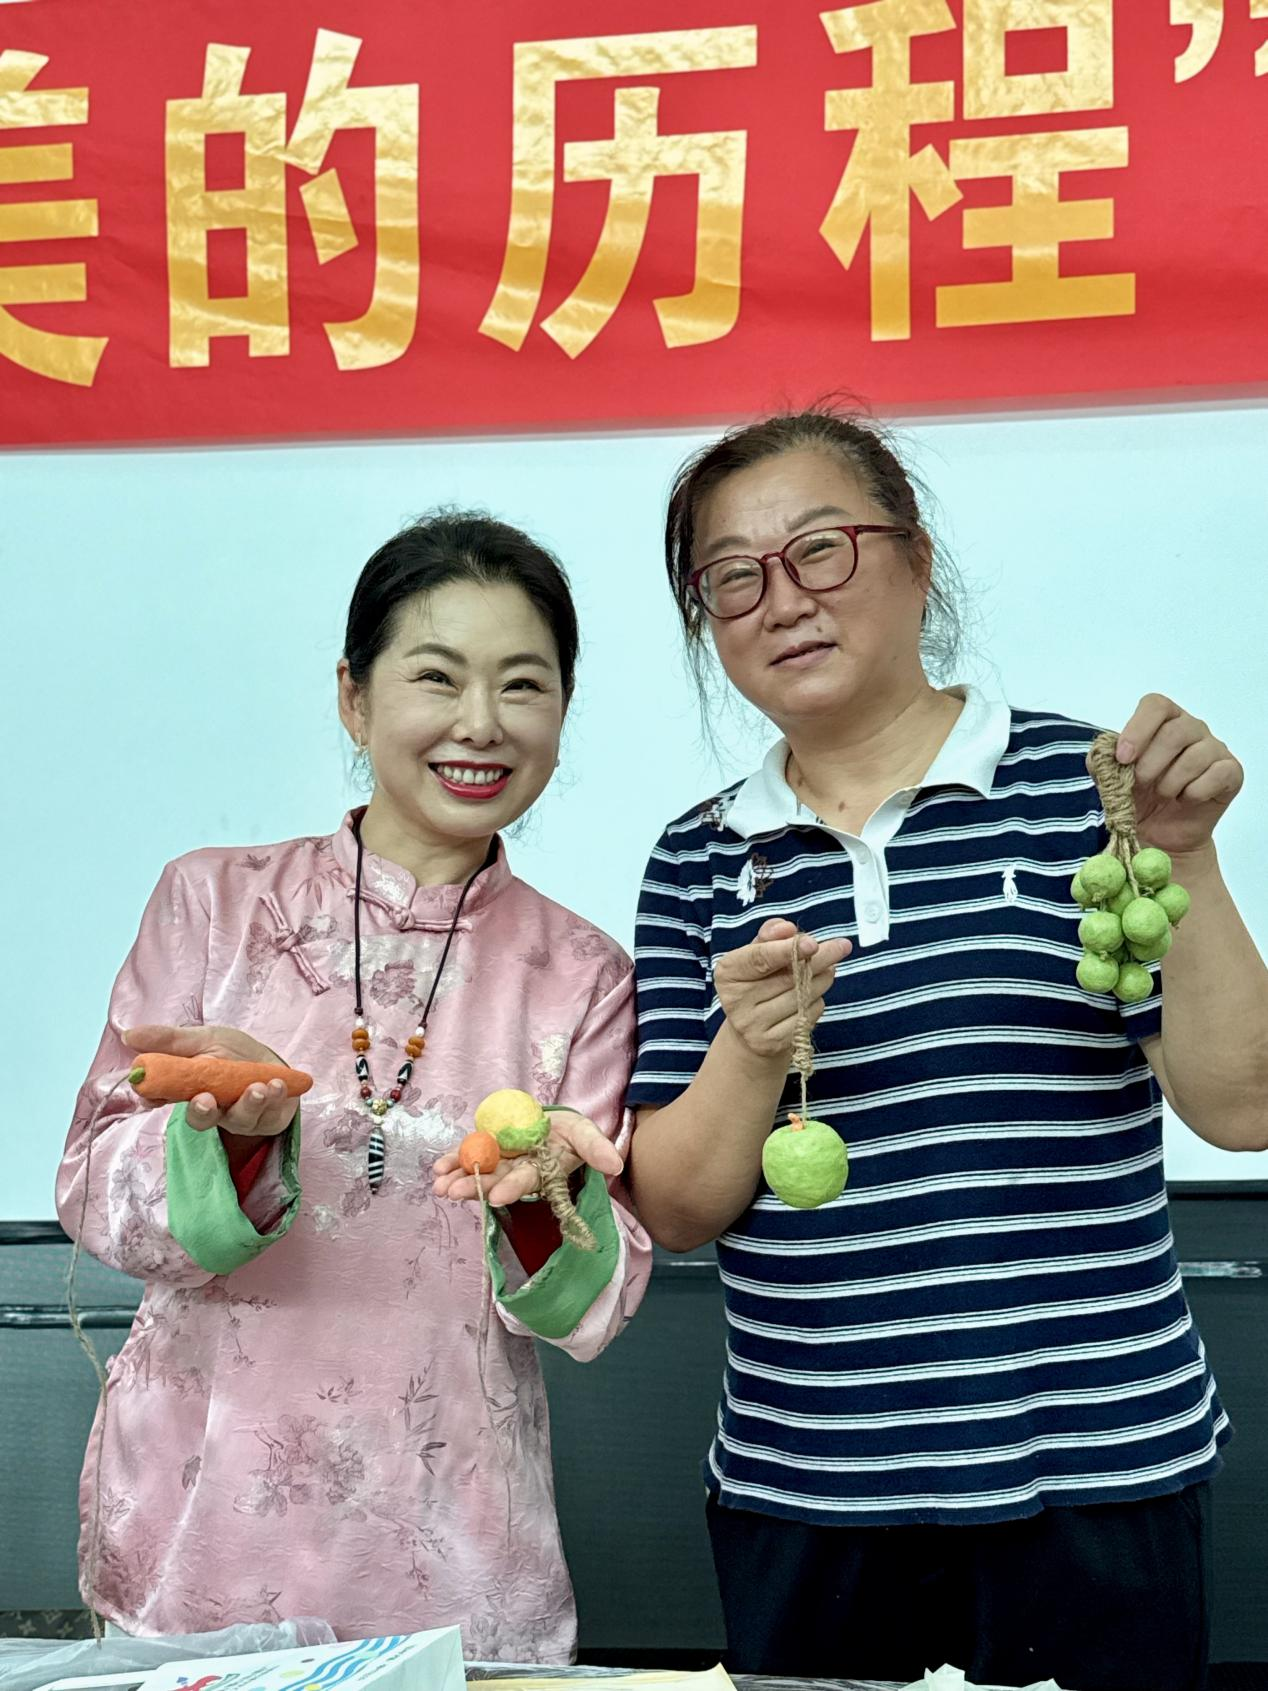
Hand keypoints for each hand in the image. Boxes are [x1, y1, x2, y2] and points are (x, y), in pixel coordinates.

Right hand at [123, 1023, 294, 1141]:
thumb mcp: (203, 1039)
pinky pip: (269, 1115)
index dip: (155, 1097)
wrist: (272, 1061)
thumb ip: (170, 1040)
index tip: (151, 1095)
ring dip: (249, 1103)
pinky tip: (278, 1084)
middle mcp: (212, 1108)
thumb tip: (128, 1035)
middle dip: (202, 1111)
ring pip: (239, 1119)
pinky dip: (275, 1098)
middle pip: (199, 1119)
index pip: (163, 1098)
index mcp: (188, 1089)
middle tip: (206, 1099)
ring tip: (260, 1088)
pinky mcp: (267, 1120)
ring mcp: (239, 1117)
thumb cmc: (232, 1053)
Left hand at [433, 1110, 622, 1205]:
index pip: (526, 1182)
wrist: (556, 1125)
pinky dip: (454, 1160)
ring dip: (458, 1178)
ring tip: (438, 1185)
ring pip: (478, 1171)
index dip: (512, 1189)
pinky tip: (439, 1167)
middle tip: (452, 1193)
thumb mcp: (587, 1135)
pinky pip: (469, 1154)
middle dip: (474, 1187)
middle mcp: (518, 1170)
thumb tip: (616, 1165)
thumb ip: (597, 1149)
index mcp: (542, 1172)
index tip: (496, 1197)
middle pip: (495, 1181)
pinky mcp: (488, 1147)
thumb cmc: (573, 1135)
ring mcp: (501, 1160)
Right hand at [713, 918, 850, 1059]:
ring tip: (824, 970)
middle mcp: (735, 1001)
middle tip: (842, 946)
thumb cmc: (758, 979)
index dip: (787, 950)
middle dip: (820, 959)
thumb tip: (788, 928)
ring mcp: (752, 1025)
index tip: (813, 943)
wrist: (751, 1028)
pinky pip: (808, 1016)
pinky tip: (809, 998)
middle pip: (788, 977)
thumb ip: (771, 935)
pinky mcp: (771, 1043)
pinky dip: (816, 1003)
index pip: (759, 959)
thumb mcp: (758, 951)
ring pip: (802, 996)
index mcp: (728, 972)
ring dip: (822, 980)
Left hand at [1104, 695, 1243, 858]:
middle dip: (1151, 764)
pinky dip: (1195, 792)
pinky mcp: (1231, 772)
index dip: (1138, 729)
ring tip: (1163, 794)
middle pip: (1175, 732)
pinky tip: (1185, 800)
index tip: (1123, 758)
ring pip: (1196, 756)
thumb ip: (1103, 764)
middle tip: (1141, 784)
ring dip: (1171, 783)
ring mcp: (1214, 748)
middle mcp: (1192, 728)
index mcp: (1163, 721)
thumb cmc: (1138, 799)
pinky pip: (1217, 775)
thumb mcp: (1112, 781)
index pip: (1156, 705)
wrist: (1160, 835)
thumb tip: (1102, 755)